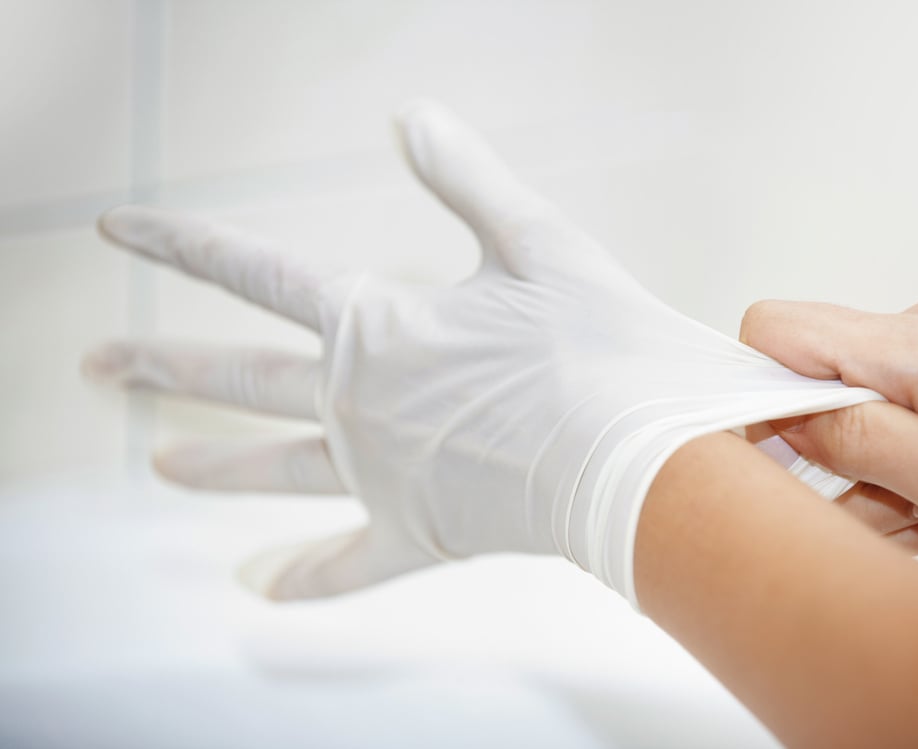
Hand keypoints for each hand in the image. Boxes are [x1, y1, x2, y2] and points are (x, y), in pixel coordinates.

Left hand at [83, 101, 879, 603]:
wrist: (640, 457)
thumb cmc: (599, 346)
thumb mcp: (536, 240)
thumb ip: (465, 179)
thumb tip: (410, 116)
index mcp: (376, 324)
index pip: (255, 273)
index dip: (181, 245)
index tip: (117, 231)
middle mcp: (358, 401)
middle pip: (239, 380)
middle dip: (161, 369)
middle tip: (95, 367)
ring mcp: (382, 474)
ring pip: (276, 469)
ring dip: (213, 465)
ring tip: (157, 465)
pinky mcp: (422, 531)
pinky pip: (349, 563)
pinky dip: (305, 577)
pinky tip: (256, 586)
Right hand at [739, 294, 917, 563]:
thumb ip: (860, 443)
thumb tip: (782, 417)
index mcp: (913, 345)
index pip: (777, 328)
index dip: (754, 390)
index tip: (771, 453)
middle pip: (813, 373)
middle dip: (821, 448)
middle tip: (865, 506)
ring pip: (854, 405)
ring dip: (868, 470)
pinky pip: (894, 413)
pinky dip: (899, 465)